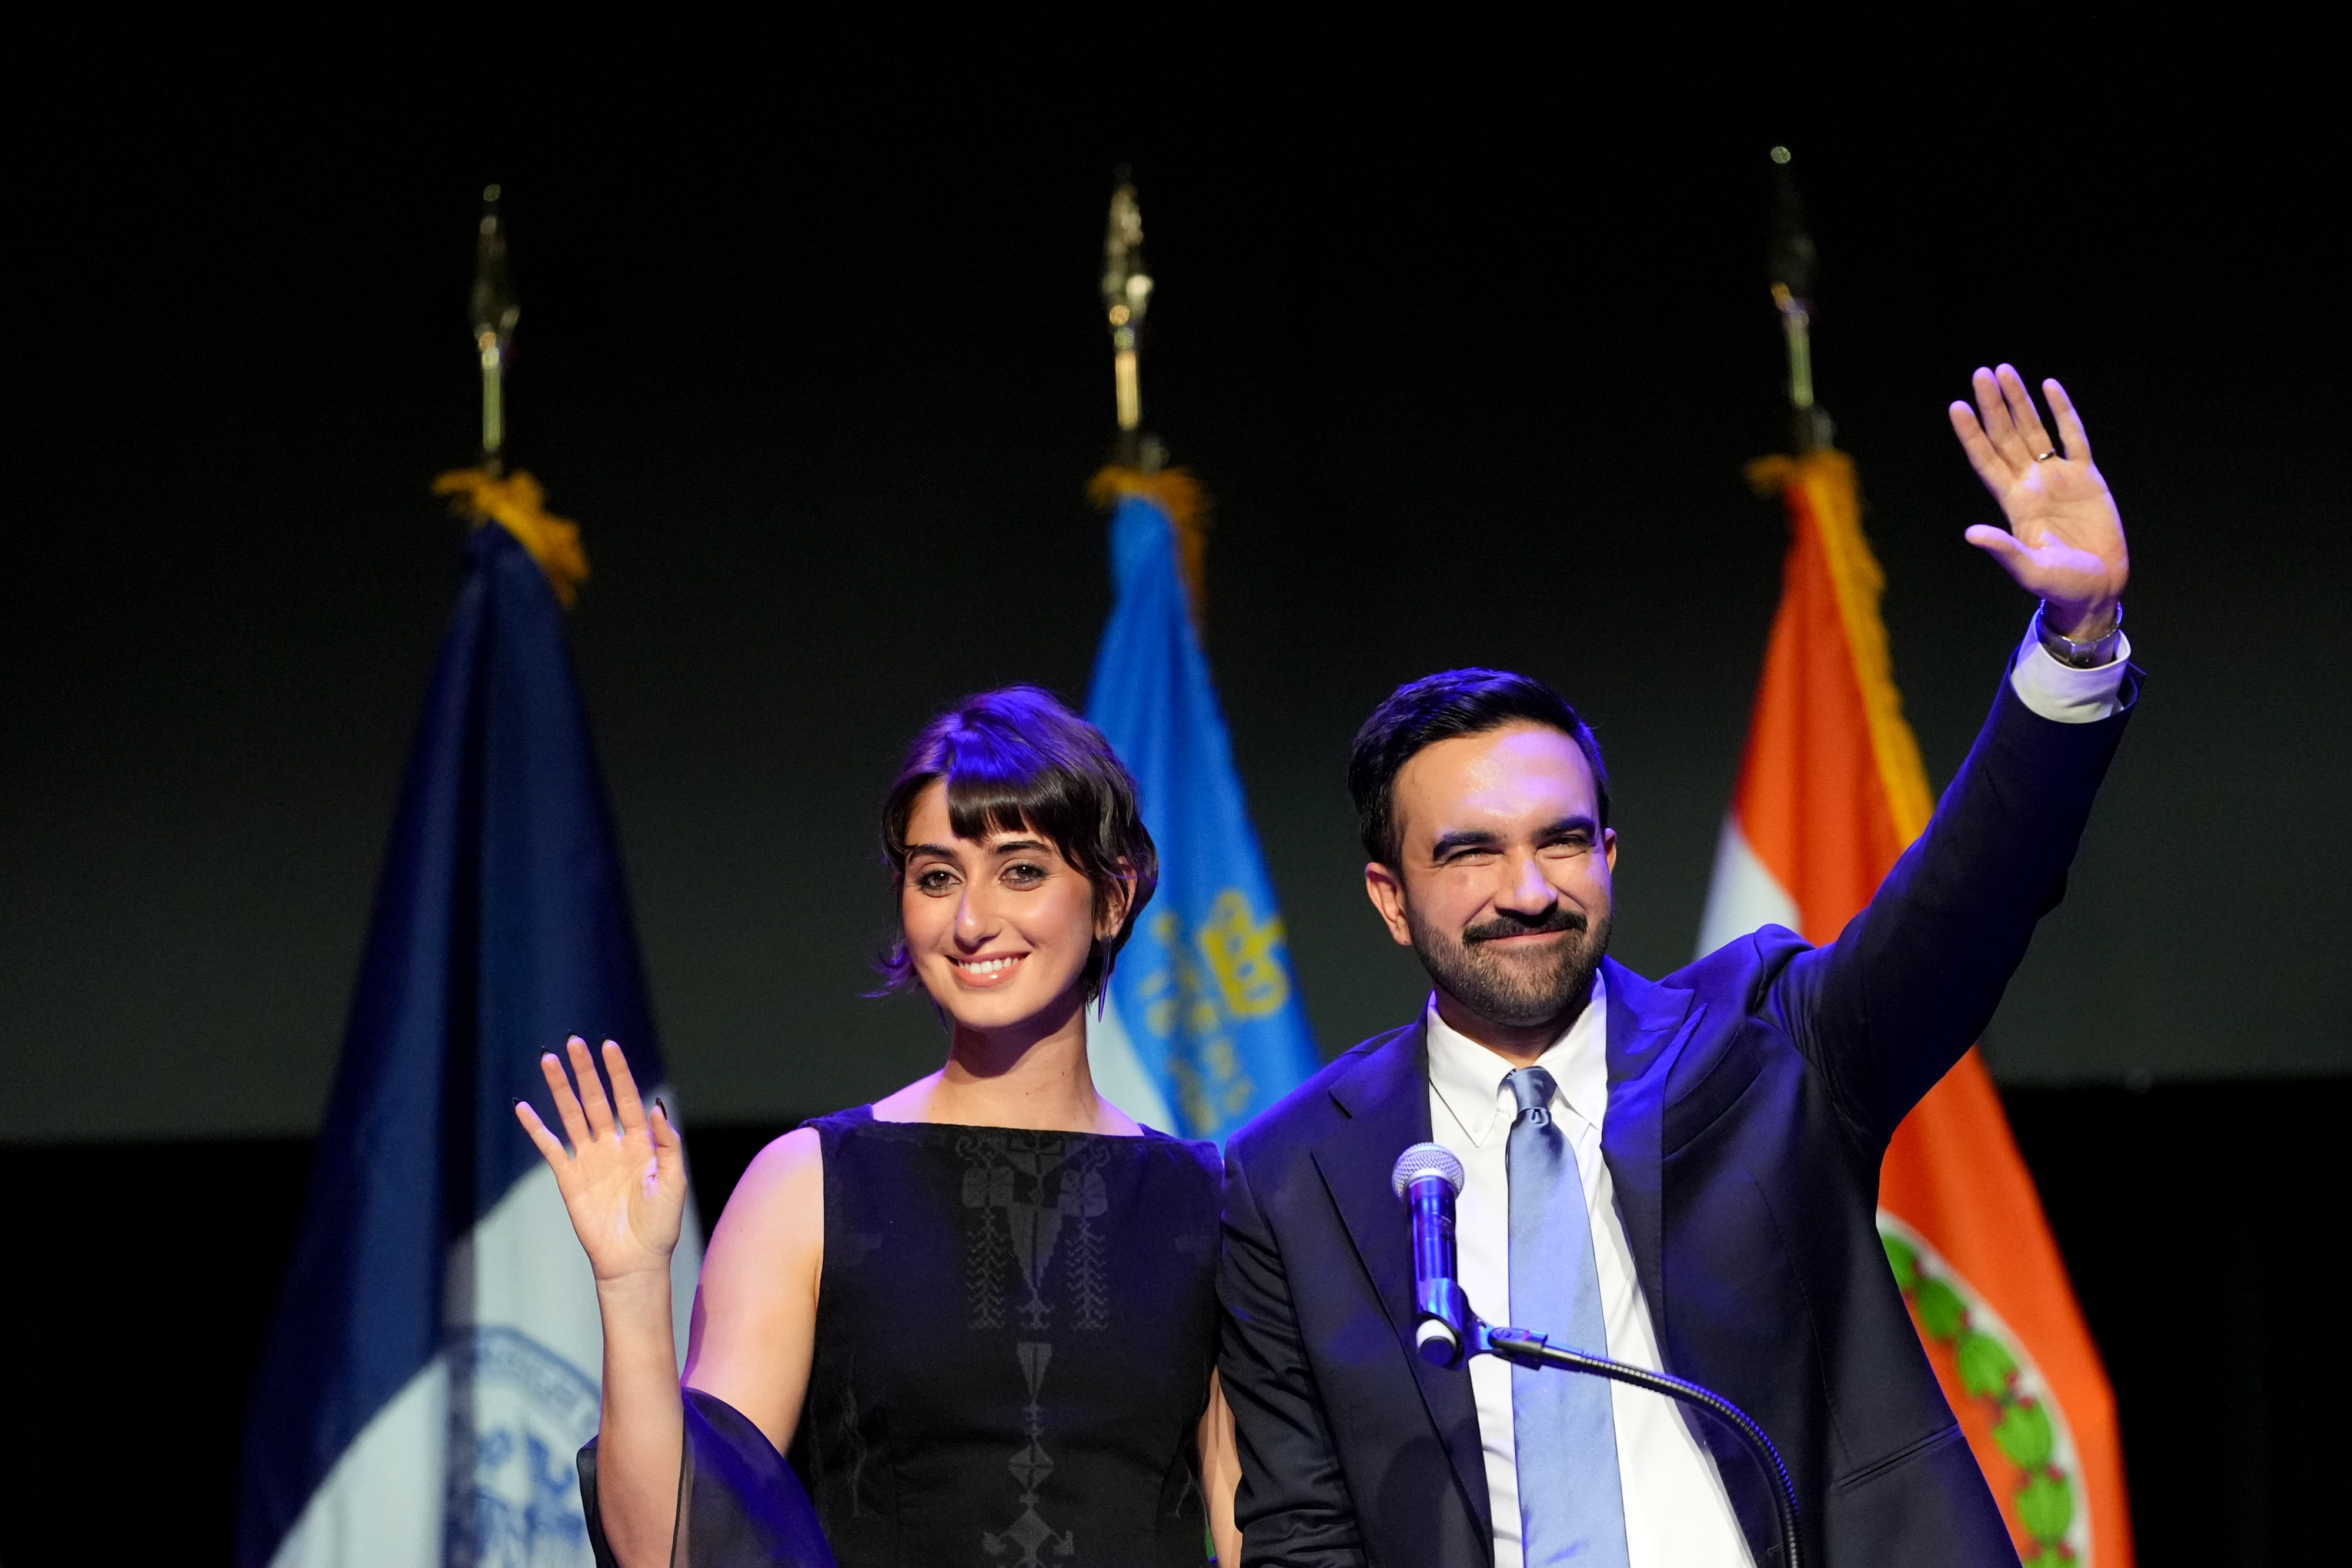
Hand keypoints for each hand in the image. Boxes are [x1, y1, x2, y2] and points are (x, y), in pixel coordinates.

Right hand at [516, 1036, 685, 1282]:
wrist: (634, 1261)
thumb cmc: (660, 1225)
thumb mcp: (674, 1181)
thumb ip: (668, 1143)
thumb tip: (656, 1107)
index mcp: (640, 1143)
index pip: (628, 1098)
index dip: (618, 1073)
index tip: (609, 1046)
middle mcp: (613, 1146)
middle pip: (596, 1100)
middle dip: (586, 1072)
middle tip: (574, 1042)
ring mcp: (590, 1160)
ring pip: (572, 1116)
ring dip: (560, 1089)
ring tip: (548, 1060)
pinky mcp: (569, 1179)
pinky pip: (550, 1147)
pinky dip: (536, 1128)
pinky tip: (524, 1107)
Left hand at [1948, 365, 2129, 637]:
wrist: (2098, 589)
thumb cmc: (2061, 586)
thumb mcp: (2030, 570)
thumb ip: (2004, 549)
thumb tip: (1971, 533)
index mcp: (2013, 504)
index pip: (1986, 460)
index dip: (1972, 434)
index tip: (1957, 406)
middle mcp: (2031, 485)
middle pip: (2007, 436)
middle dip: (1994, 406)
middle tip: (1981, 373)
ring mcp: (2058, 479)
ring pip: (2035, 430)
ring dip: (2020, 402)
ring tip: (2005, 371)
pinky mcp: (2087, 478)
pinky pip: (2074, 437)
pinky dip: (2063, 412)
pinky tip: (2050, 388)